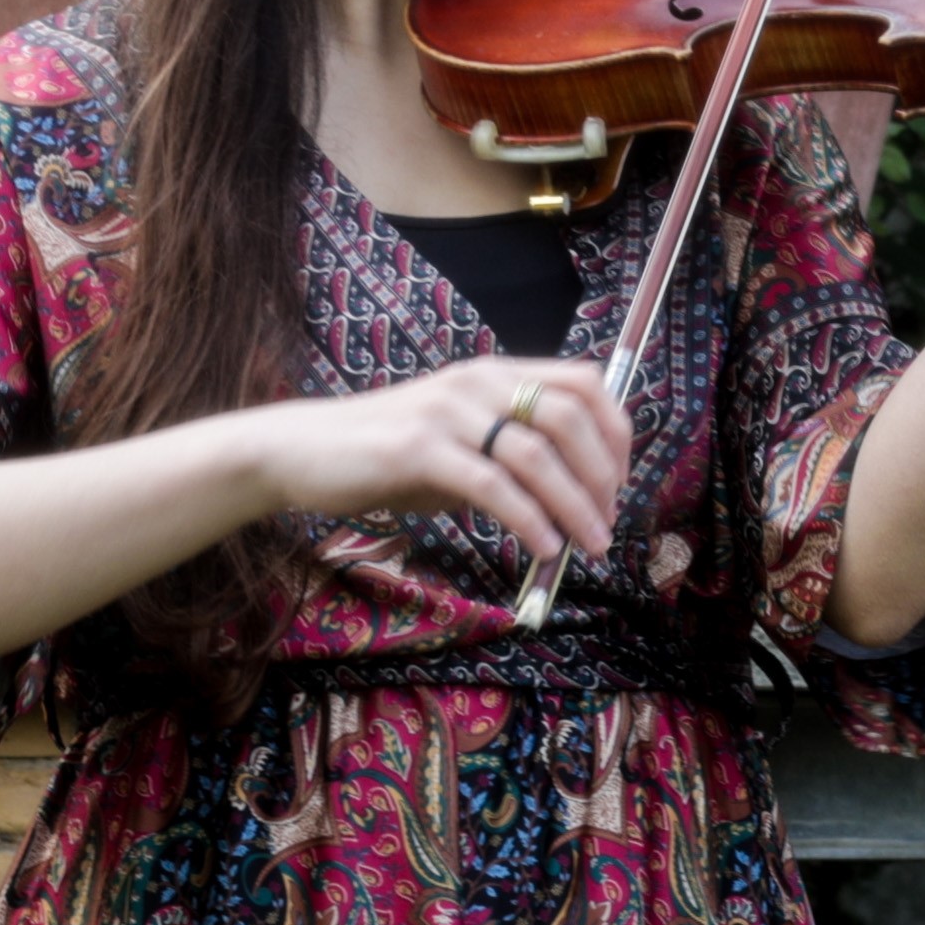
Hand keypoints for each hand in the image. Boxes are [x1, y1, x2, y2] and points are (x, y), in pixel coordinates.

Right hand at [254, 356, 634, 568]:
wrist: (305, 451)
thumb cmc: (387, 455)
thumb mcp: (460, 446)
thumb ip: (511, 461)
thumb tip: (573, 505)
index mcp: (495, 374)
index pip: (584, 384)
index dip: (615, 433)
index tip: (619, 484)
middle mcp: (478, 382)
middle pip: (570, 418)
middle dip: (602, 476)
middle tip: (607, 524)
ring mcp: (448, 412)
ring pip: (537, 454)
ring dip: (575, 506)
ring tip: (589, 547)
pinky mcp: (419, 448)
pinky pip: (491, 483)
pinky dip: (528, 519)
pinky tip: (543, 549)